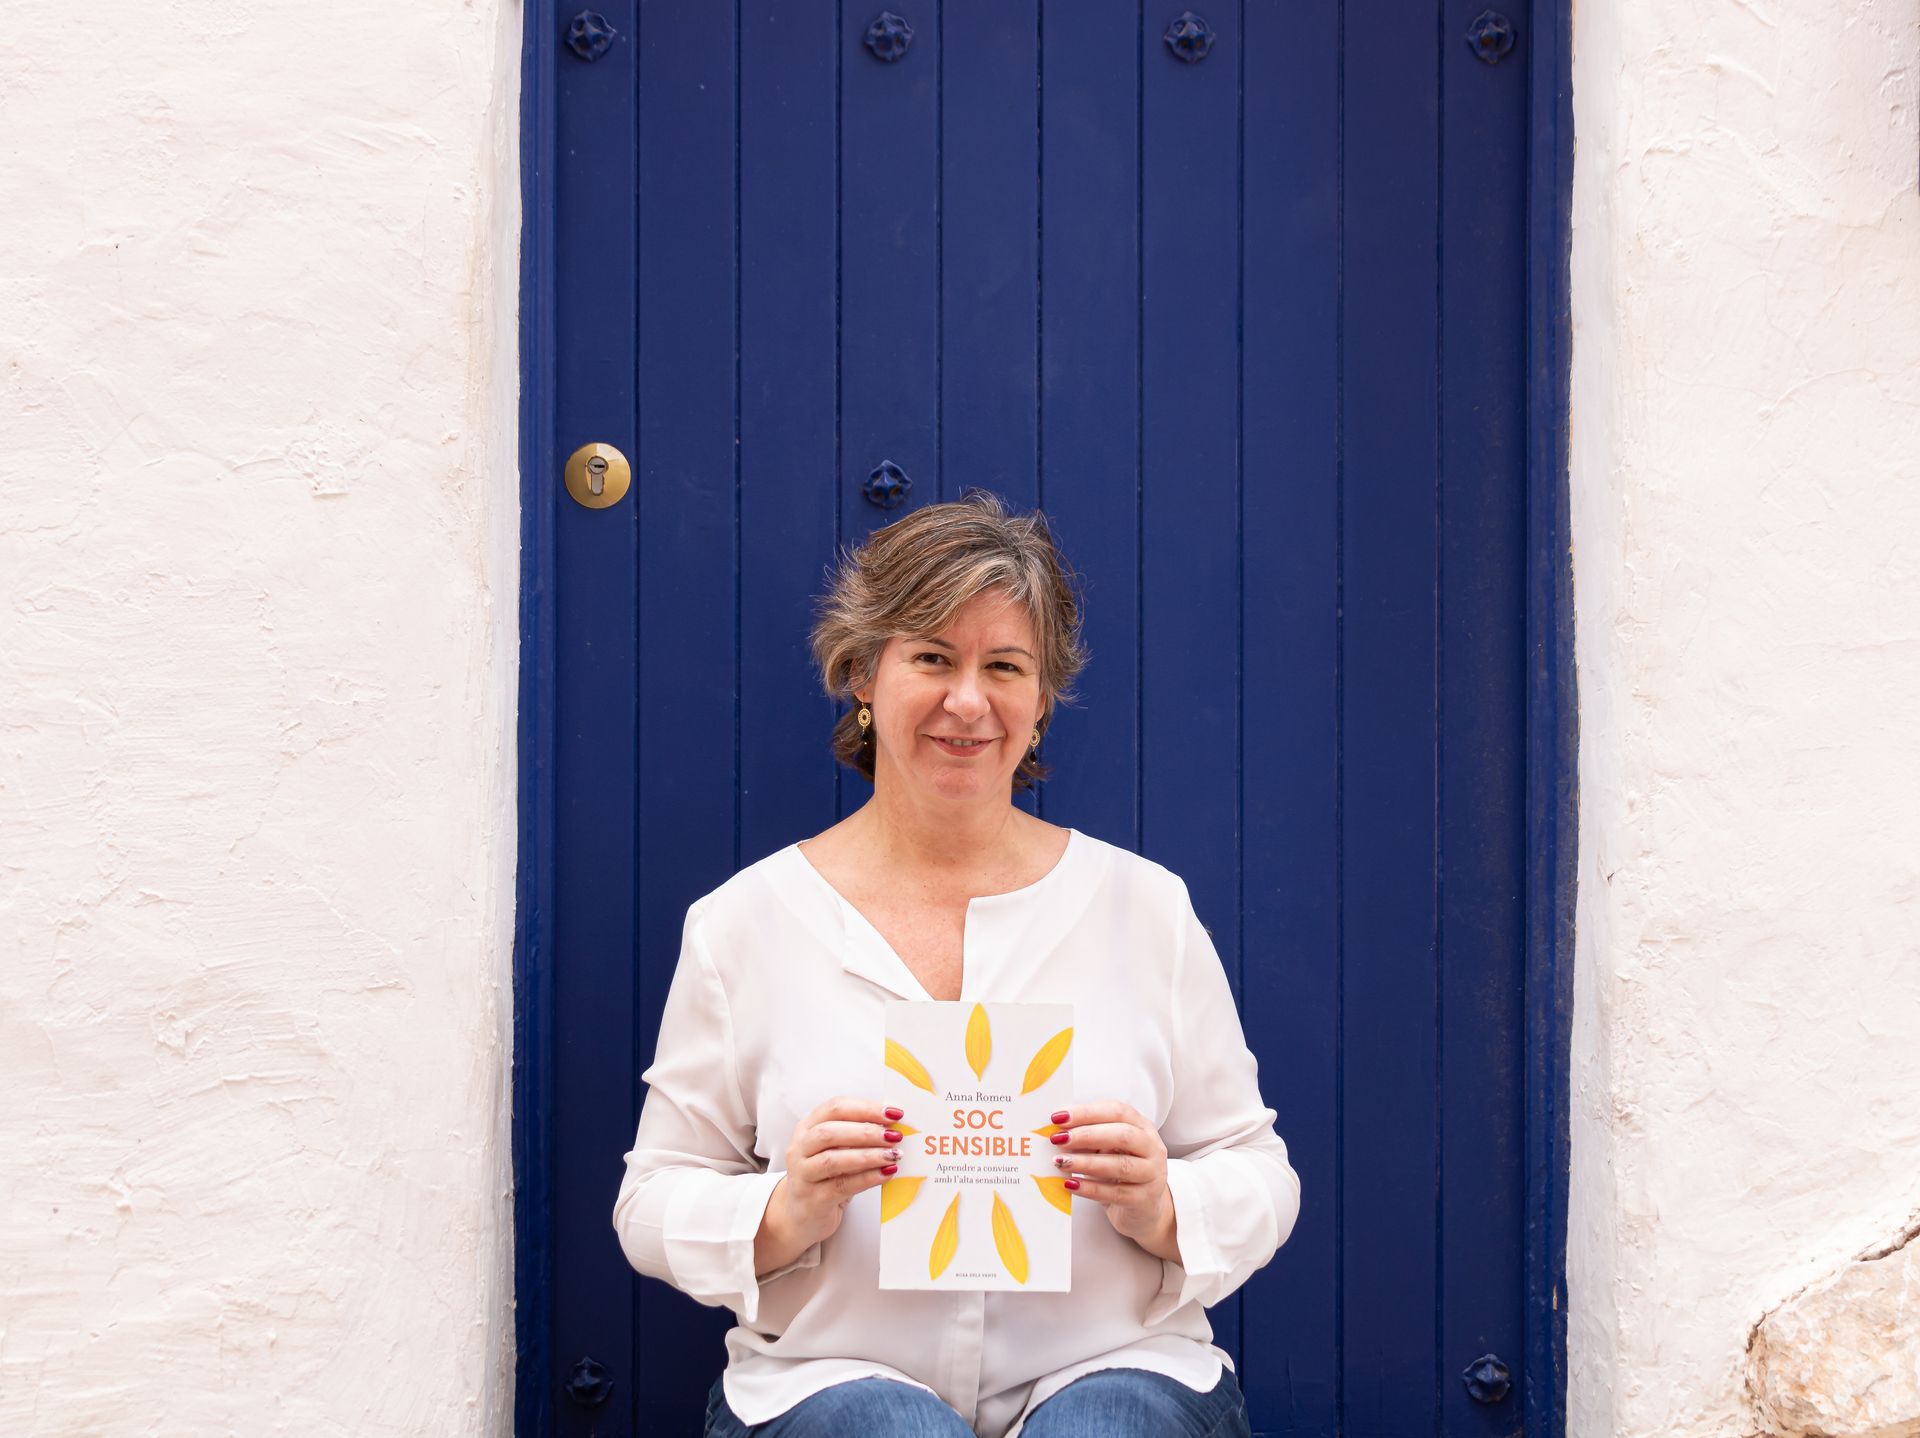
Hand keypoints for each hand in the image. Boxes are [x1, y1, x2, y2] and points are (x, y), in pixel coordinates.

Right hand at [764, 1097, 903, 1253]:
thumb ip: (855, 1136)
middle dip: (866, 1132)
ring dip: (867, 1155)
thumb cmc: (824, 1177)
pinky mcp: (813, 1199)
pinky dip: (867, 1178)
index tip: (892, 1114)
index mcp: (806, 1128)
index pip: (834, 1108)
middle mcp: (799, 1149)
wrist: (802, 1216)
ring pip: (833, 1160)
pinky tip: (885, 1174)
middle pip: (829, 1132)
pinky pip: (842, 1185)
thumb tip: (891, 1126)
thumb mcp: (835, 1150)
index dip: (865, 1108)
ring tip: (892, 1155)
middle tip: (893, 1136)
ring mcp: (803, 1175)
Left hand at [1047, 1101, 1179, 1260]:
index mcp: (1143, 1127)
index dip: (1088, 1112)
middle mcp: (1152, 1148)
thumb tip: (1058, 1130)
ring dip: (1086, 1162)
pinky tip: (1071, 1184)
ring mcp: (1152, 1174)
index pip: (1118, 1111)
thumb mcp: (1109, 1149)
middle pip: (1123, 1135)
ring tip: (1061, 1162)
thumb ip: (1090, 1137)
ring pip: (1120, 1165)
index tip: (1059, 1117)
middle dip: (1087, 1135)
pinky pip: (1115, 1193)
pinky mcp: (1144, 1200)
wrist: (1143, 1210)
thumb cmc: (1122, 1173)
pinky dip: (1090, 1188)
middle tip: (1059, 1139)